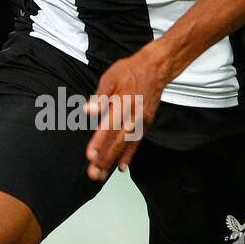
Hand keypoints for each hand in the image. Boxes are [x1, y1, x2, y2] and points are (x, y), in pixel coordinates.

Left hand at [84, 46, 166, 180]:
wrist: (155, 69)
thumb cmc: (129, 71)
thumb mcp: (110, 77)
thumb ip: (100, 96)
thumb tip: (89, 110)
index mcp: (121, 103)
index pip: (108, 126)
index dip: (99, 142)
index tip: (90, 156)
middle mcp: (132, 115)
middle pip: (117, 140)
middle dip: (105, 158)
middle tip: (93, 174)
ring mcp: (141, 121)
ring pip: (125, 145)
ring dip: (113, 160)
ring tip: (102, 174)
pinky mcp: (146, 123)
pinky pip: (136, 142)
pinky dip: (129, 155)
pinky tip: (122, 167)